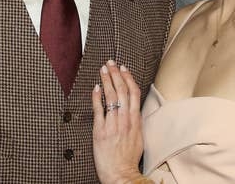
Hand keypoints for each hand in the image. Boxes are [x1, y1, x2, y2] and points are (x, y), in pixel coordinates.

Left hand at [92, 60, 144, 183]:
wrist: (121, 173)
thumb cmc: (129, 158)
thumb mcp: (138, 137)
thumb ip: (134, 121)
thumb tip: (132, 108)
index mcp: (135, 120)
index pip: (133, 93)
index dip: (128, 78)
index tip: (124, 68)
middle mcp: (125, 120)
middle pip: (121, 90)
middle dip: (116, 74)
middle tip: (111, 62)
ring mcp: (113, 124)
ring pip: (110, 96)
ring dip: (106, 80)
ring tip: (103, 69)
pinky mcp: (100, 131)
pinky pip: (98, 110)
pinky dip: (97, 97)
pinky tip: (96, 88)